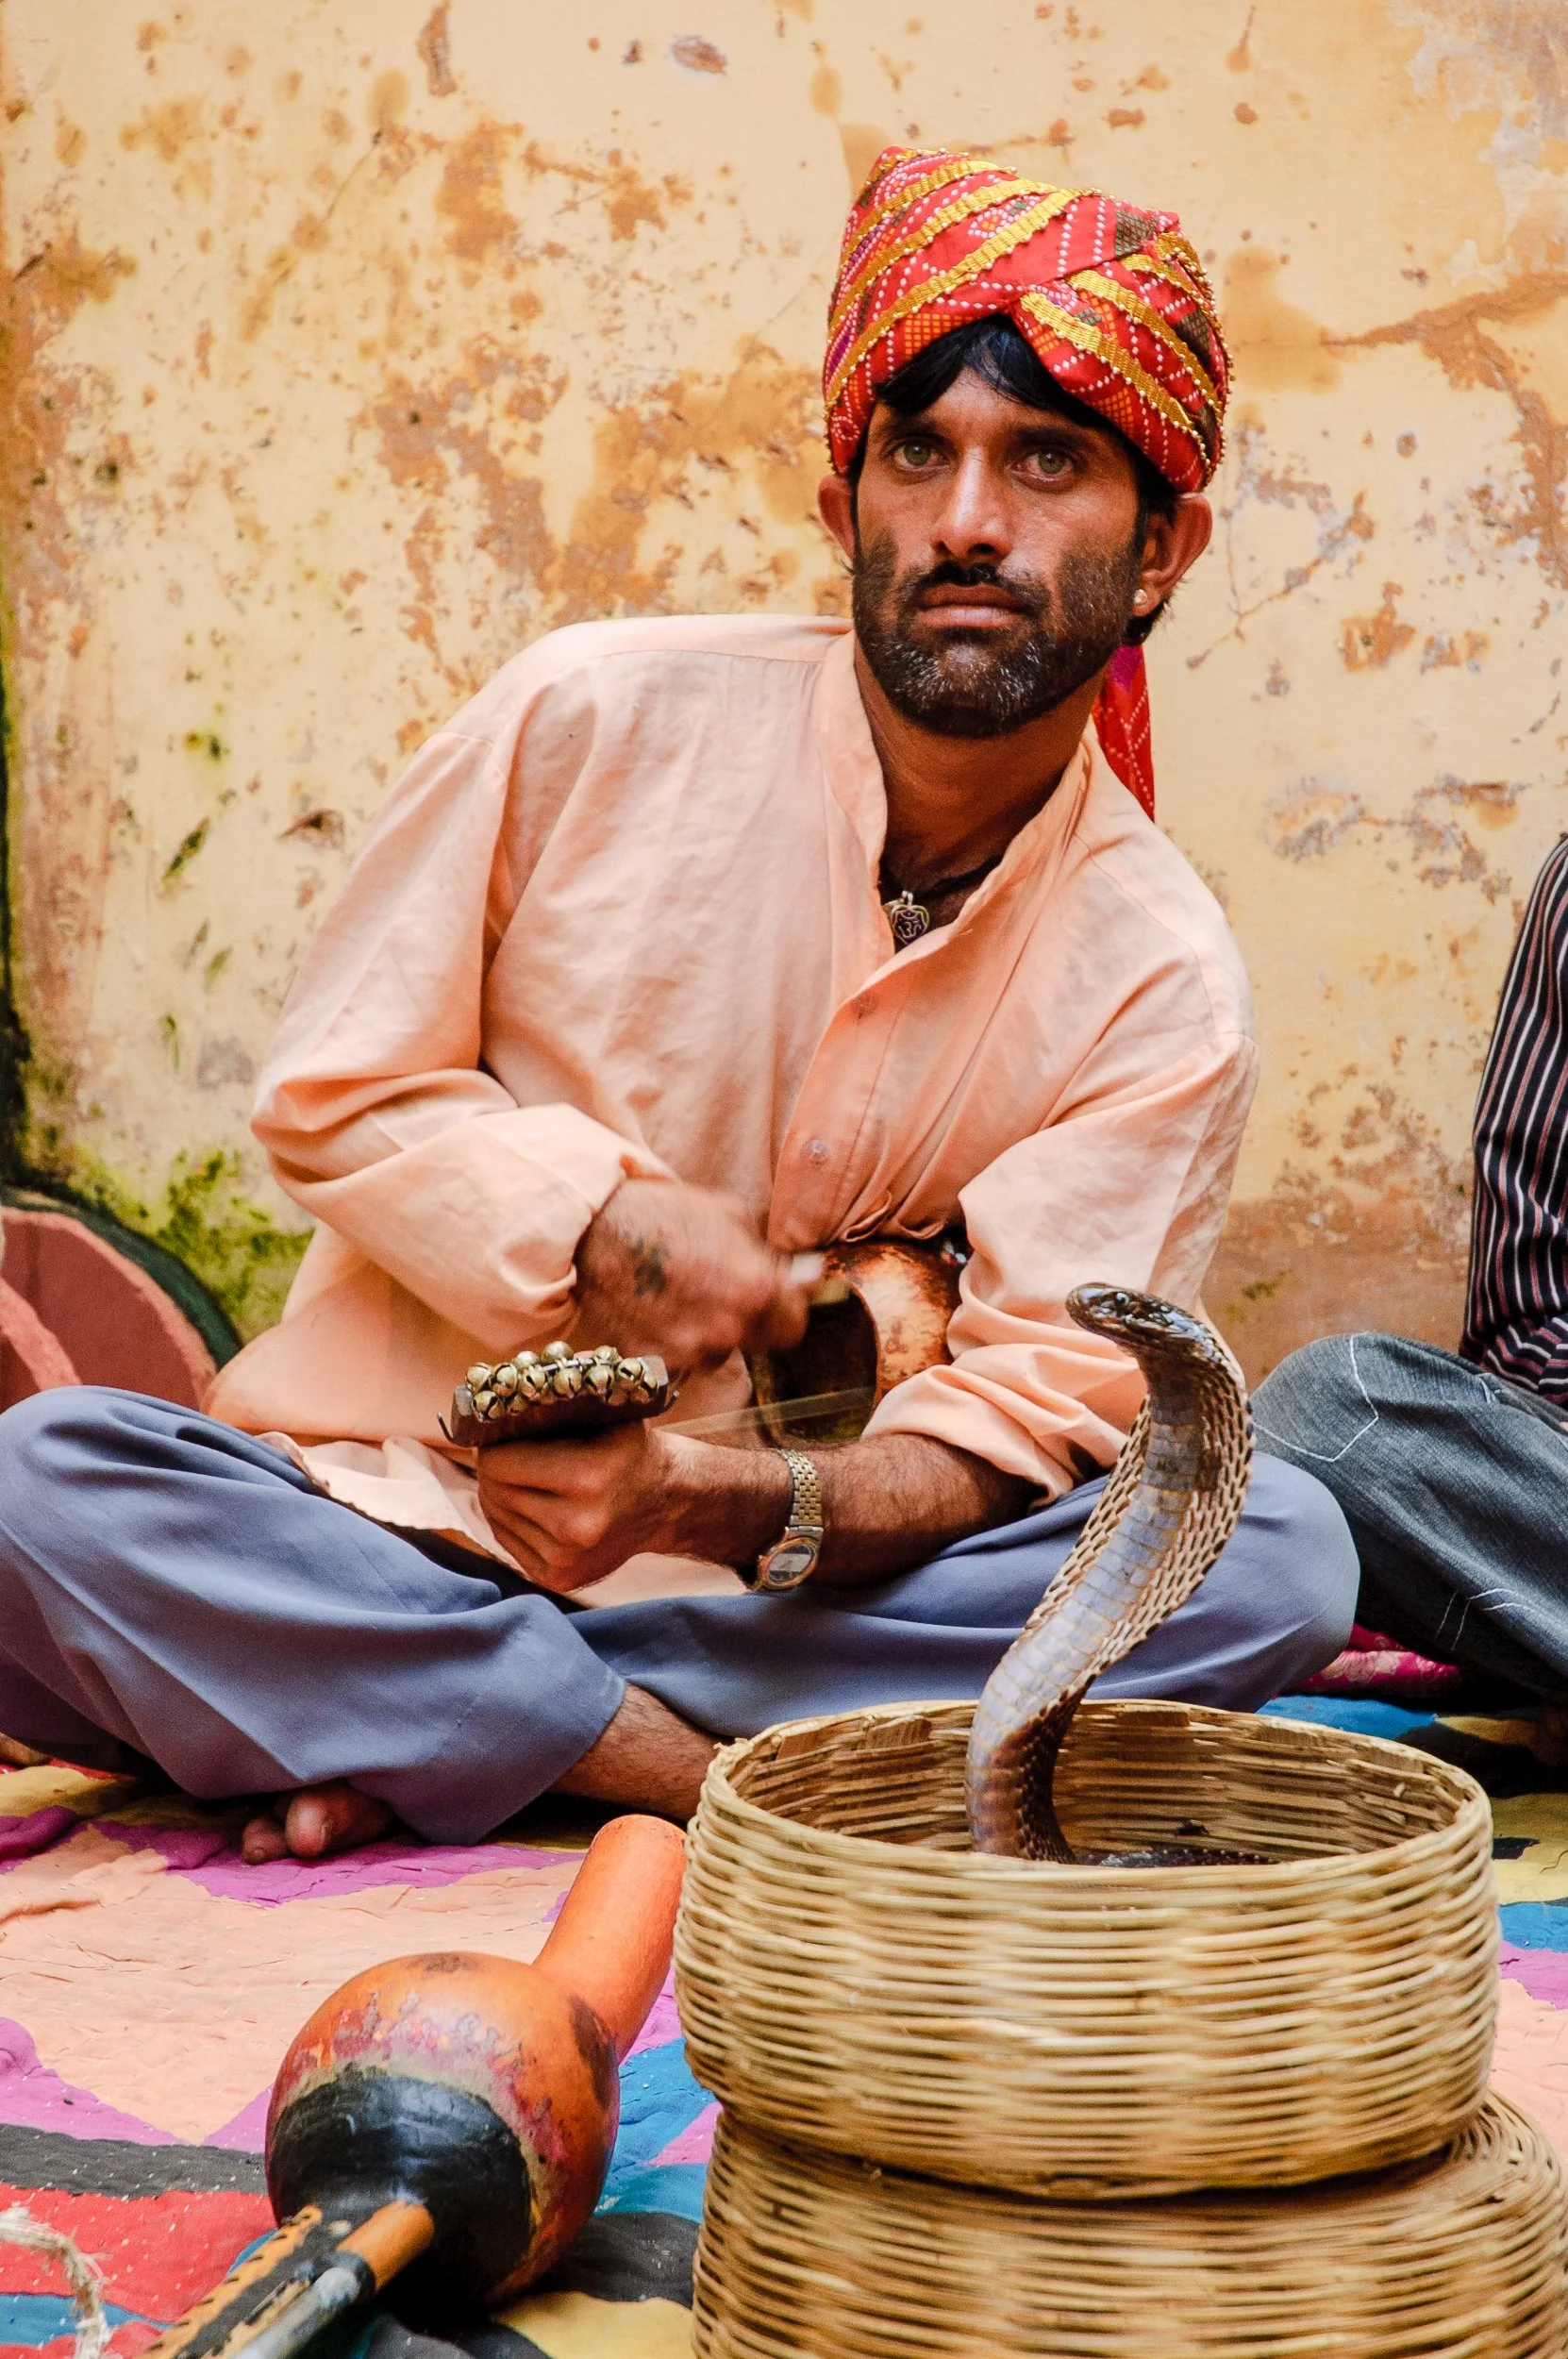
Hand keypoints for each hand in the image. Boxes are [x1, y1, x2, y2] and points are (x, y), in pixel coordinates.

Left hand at [479, 1419, 677, 1591]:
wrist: (667, 1502)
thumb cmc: (628, 1449)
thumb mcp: (601, 1416)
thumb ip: (549, 1414)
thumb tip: (490, 1416)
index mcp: (587, 1477)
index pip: (500, 1463)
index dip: (495, 1445)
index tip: (503, 1436)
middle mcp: (576, 1524)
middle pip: (495, 1490)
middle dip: (494, 1470)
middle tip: (508, 1455)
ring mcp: (567, 1557)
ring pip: (497, 1517)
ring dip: (500, 1494)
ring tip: (522, 1478)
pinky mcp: (559, 1578)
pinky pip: (507, 1542)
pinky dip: (510, 1520)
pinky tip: (529, 1504)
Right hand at [573, 1178, 810, 1369]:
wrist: (595, 1228)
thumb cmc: (666, 1213)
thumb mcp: (732, 1216)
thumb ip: (770, 1256)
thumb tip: (808, 1277)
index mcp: (757, 1290)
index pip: (794, 1324)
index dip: (788, 1308)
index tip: (779, 1298)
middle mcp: (728, 1329)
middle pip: (759, 1341)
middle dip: (752, 1318)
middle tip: (726, 1291)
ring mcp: (689, 1350)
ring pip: (718, 1352)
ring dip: (711, 1332)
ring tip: (683, 1295)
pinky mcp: (654, 1362)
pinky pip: (679, 1358)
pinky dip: (674, 1340)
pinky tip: (658, 1308)